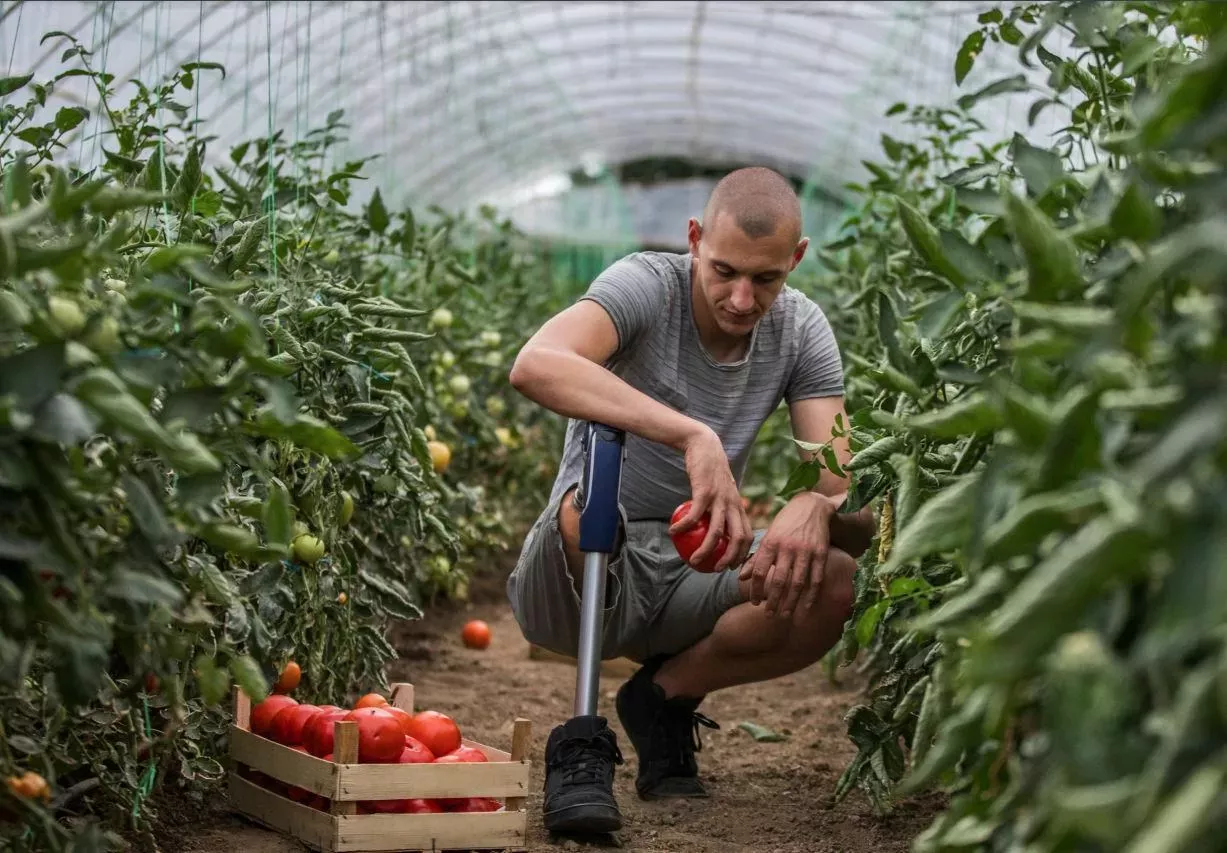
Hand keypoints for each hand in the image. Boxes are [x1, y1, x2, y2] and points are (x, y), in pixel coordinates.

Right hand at [669, 425, 752, 571]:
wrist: (704, 445)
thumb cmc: (710, 470)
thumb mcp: (719, 490)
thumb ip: (719, 507)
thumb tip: (712, 529)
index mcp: (739, 506)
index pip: (748, 535)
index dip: (743, 554)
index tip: (731, 565)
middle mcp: (733, 504)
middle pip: (738, 539)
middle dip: (730, 559)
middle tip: (715, 570)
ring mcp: (720, 499)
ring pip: (717, 533)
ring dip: (705, 550)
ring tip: (692, 560)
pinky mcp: (705, 492)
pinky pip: (694, 516)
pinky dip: (684, 527)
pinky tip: (673, 531)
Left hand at [739, 492, 837, 617]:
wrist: (811, 506)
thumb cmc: (785, 523)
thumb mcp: (768, 536)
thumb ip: (755, 557)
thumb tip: (741, 577)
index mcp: (770, 542)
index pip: (759, 571)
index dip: (754, 589)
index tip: (754, 602)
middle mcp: (787, 547)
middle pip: (778, 580)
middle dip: (772, 601)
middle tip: (769, 615)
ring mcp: (805, 551)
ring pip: (797, 583)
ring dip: (790, 602)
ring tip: (784, 615)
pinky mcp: (821, 553)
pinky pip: (816, 579)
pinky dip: (811, 595)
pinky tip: (805, 607)